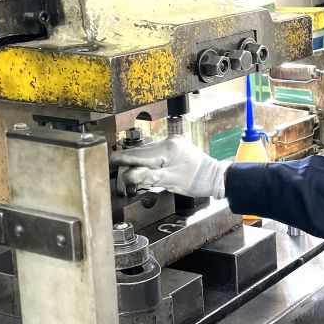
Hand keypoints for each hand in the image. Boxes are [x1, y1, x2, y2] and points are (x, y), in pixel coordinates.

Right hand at [110, 135, 230, 198]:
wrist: (215, 177)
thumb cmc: (197, 181)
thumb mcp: (170, 182)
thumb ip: (147, 177)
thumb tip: (127, 175)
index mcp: (167, 149)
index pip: (137, 154)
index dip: (121, 160)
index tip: (107, 163)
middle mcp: (168, 141)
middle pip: (140, 152)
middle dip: (128, 164)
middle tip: (119, 177)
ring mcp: (172, 141)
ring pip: (146, 152)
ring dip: (138, 163)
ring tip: (133, 177)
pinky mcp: (174, 145)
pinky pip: (155, 152)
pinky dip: (148, 161)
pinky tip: (147, 171)